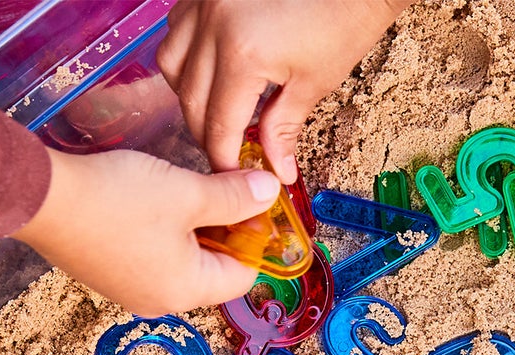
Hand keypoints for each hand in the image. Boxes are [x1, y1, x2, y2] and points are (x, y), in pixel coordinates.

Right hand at [12, 147, 277, 314]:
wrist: (42, 198)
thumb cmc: (117, 199)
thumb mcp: (187, 192)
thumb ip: (234, 197)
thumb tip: (271, 193)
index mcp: (187, 292)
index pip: (243, 276)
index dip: (254, 239)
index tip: (250, 202)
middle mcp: (161, 302)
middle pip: (212, 270)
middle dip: (223, 230)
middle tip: (220, 188)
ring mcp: (130, 292)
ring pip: (182, 261)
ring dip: (192, 228)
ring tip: (184, 189)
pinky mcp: (108, 275)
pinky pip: (151, 258)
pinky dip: (163, 232)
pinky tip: (154, 201)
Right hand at [157, 0, 410, 181]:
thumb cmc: (342, 19)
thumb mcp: (314, 83)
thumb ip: (284, 128)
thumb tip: (277, 169)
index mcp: (242, 54)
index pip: (219, 125)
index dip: (223, 159)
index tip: (232, 177)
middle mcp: (213, 23)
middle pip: (190, 99)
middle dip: (206, 134)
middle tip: (227, 153)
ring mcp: (204, 1)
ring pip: (172, 62)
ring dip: (189, 94)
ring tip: (217, 111)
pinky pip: (177, 27)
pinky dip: (186, 54)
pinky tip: (210, 70)